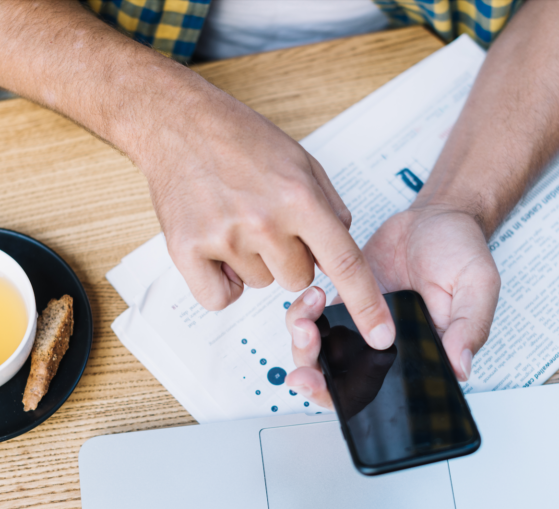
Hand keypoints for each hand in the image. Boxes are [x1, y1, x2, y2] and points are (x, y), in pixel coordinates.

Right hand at [140, 87, 395, 349]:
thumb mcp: (301, 162)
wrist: (177, 123)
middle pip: (298, 281)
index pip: (344, 263)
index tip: (381, 336)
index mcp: (299, 198)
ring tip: (234, 219)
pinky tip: (215, 245)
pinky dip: (220, 281)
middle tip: (265, 220)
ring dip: (252, 263)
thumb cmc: (239, 138)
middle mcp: (264, 221)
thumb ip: (329, 209)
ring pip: (260, 285)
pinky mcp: (187, 250)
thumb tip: (339, 253)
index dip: (366, 304)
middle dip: (289, 258)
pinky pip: (220, 298)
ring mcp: (224, 238)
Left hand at [285, 207, 499, 406]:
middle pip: (342, 380)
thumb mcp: (478, 284)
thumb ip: (471, 326)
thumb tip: (461, 367)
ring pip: (322, 352)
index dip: (349, 400)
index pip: (384, 395)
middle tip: (304, 364)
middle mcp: (388, 347)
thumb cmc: (461, 251)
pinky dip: (303, 313)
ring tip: (306, 321)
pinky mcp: (346, 301)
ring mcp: (363, 325)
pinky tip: (311, 297)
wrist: (436, 218)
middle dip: (314, 377)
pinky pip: (315, 319)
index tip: (326, 387)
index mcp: (422, 354)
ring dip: (303, 344)